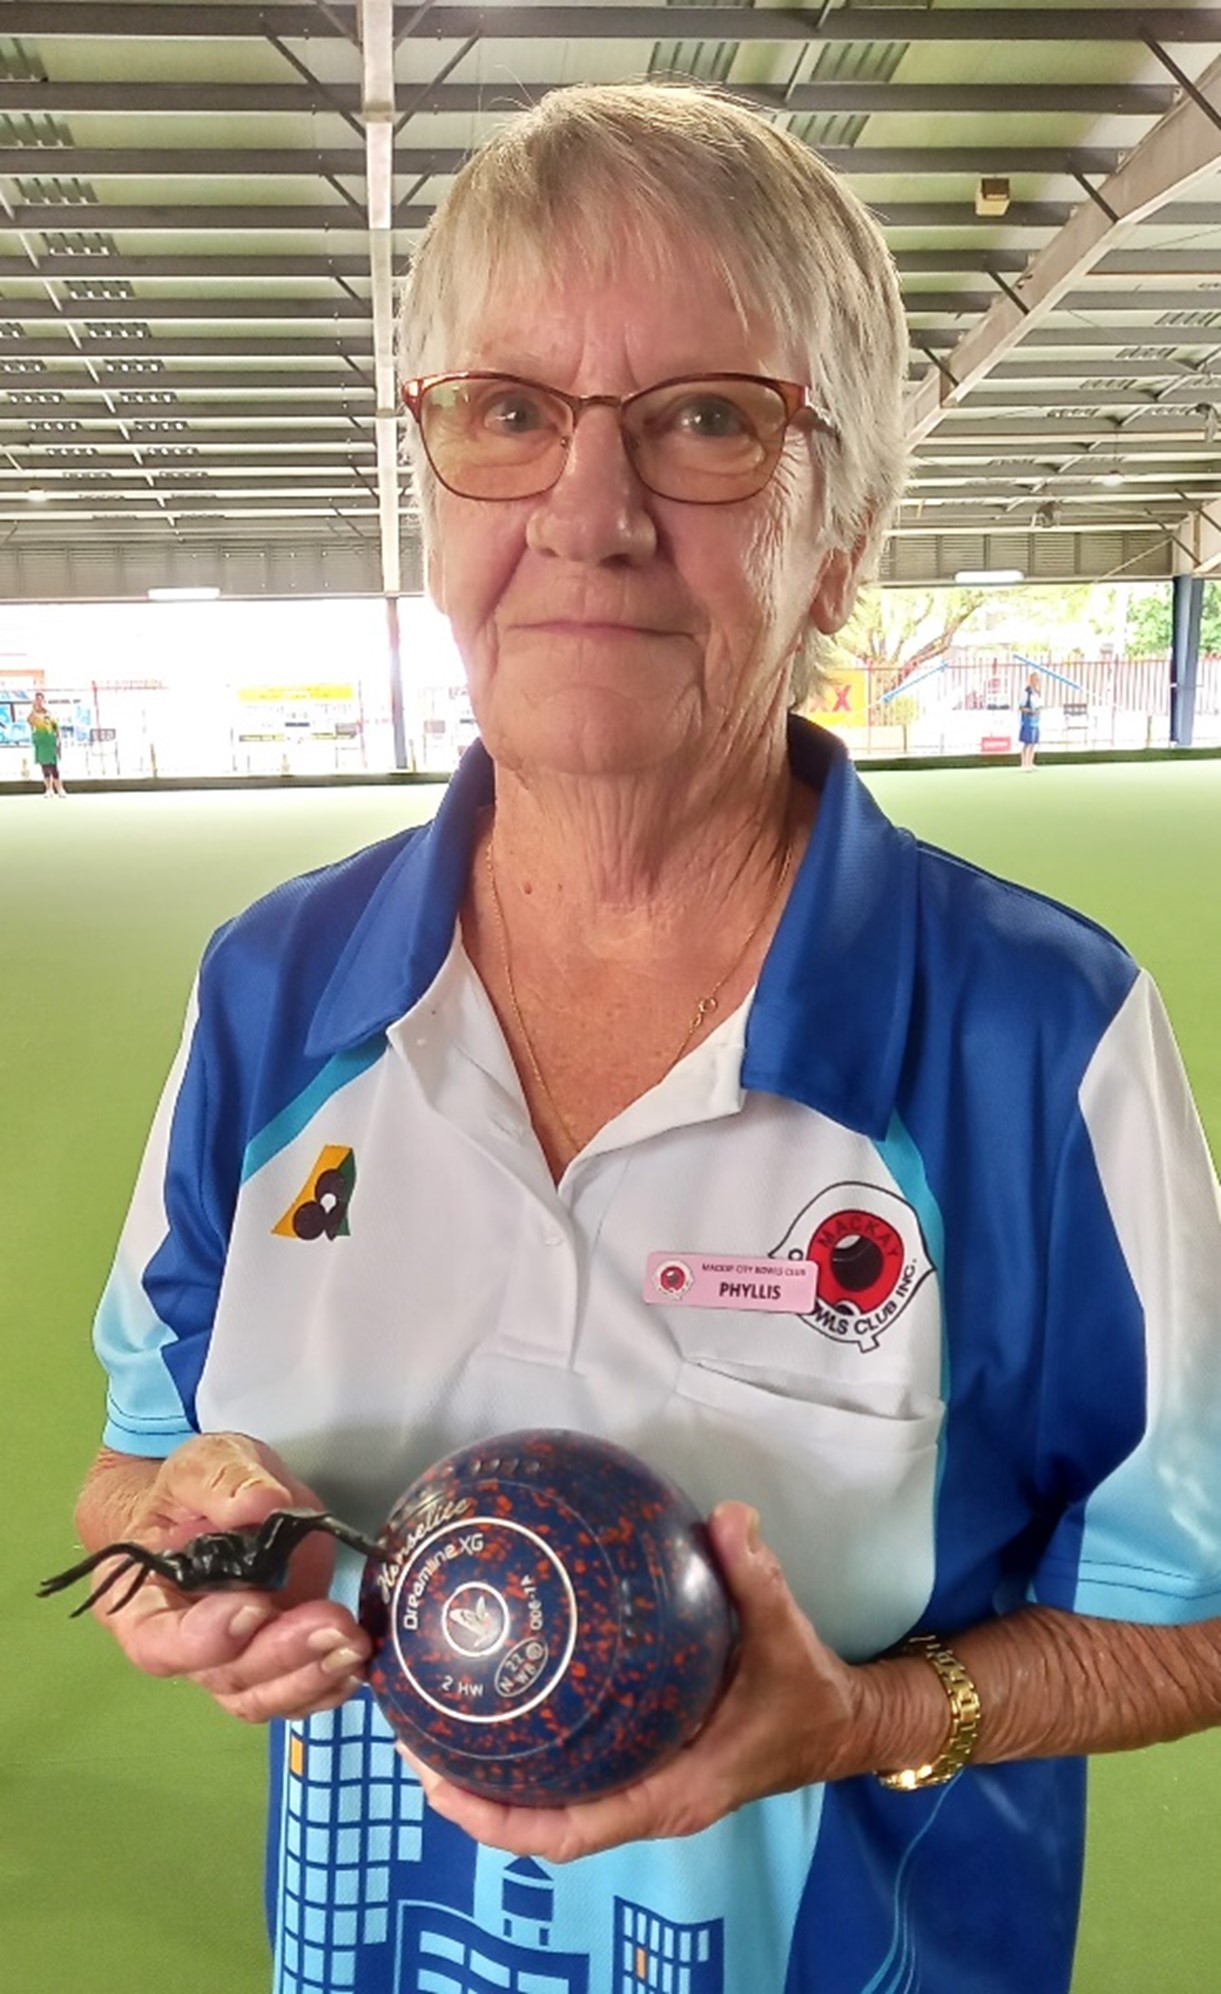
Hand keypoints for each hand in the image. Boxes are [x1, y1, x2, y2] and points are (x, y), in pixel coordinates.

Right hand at [80, 1432, 371, 1723]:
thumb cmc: (191, 1490)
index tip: (254, 1605)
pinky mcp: (273, 1656)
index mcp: (144, 1601)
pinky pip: (294, 1693)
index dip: (203, 1638)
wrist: (212, 1504)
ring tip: (354, 1644)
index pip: (158, 1642)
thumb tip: (263, 1504)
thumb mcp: (201, 1464)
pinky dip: (326, 1686)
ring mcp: (232, 1657)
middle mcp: (184, 1645)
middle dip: (281, 1654)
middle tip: (334, 1625)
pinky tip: (355, 1663)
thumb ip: (224, 1481)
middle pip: (224, 1675)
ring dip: (311, 1678)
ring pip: (261, 1695)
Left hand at [396, 1501, 866, 1860]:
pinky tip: (505, 1689)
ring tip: (434, 1718)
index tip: (439, 1787)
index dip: (499, 1820)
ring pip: (556, 1797)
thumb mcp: (785, 1634)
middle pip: (543, 1821)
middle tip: (411, 1741)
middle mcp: (648, 1797)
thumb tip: (726, 1518)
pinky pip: (578, 1765)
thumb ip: (755, 1577)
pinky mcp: (647, 1757)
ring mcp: (645, 1781)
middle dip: (474, 1796)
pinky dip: (536, 1742)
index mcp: (671, 1792)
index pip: (570, 1830)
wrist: (845, 1721)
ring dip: (496, 1772)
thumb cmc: (808, 1693)